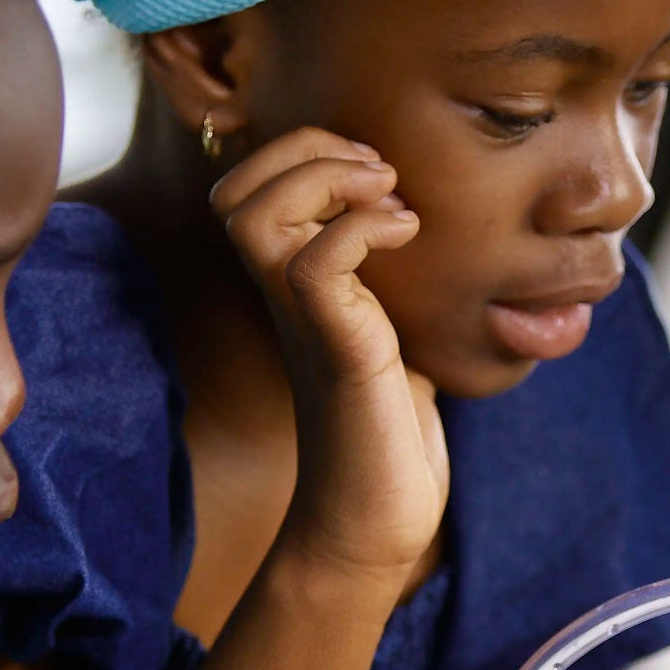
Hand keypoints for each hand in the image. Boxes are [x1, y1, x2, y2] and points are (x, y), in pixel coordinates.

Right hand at [210, 128, 448, 584]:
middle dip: (306, 151)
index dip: (297, 149)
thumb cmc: (387, 432)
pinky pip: (319, 262)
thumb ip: (391, 286)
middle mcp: (283, 296)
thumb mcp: (394, 335)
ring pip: (253, 215)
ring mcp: (305, 321)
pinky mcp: (341, 350)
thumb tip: (436, 236)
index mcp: (290, 283)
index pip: (244, 185)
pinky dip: (365, 228)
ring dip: (327, 180)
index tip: (370, 167)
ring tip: (388, 196)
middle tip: (376, 173)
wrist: (375, 520)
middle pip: (233, 189)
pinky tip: (408, 235)